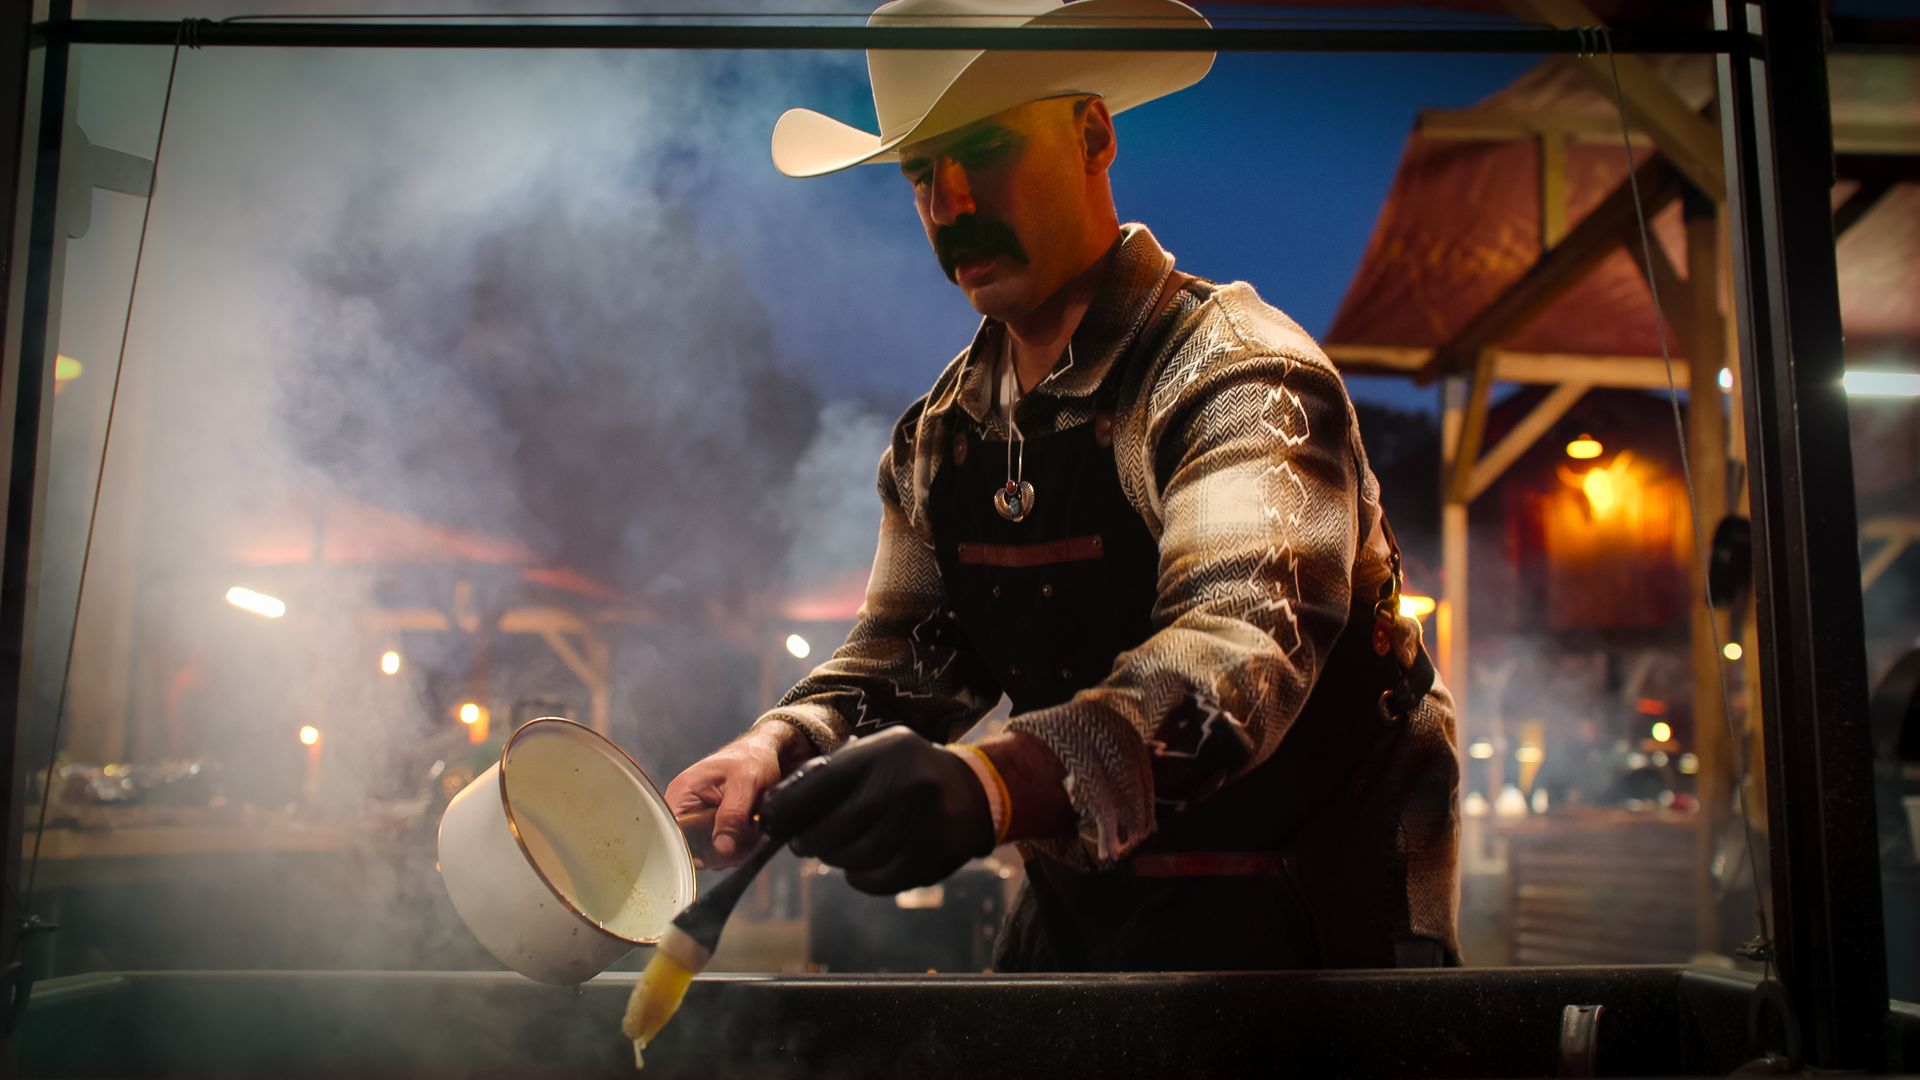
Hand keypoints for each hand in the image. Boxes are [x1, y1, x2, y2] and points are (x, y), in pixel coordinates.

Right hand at [664, 722, 808, 867]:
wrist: (763, 753)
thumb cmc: (751, 759)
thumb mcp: (745, 785)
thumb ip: (733, 815)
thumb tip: (722, 847)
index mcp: (683, 792)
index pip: (673, 832)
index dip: (693, 848)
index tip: (721, 851)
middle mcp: (685, 806)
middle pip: (692, 847)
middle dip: (722, 850)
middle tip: (749, 836)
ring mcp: (698, 818)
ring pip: (709, 851)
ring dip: (734, 849)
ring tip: (754, 831)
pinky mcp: (711, 825)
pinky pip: (720, 846)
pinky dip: (738, 846)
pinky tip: (752, 834)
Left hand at [758, 726, 993, 894]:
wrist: (975, 793)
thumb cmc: (907, 773)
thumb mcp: (875, 756)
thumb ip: (830, 776)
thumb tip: (775, 811)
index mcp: (886, 751)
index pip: (822, 783)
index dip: (788, 808)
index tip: (770, 821)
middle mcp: (907, 783)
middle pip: (836, 828)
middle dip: (810, 841)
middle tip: (802, 844)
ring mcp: (925, 822)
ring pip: (855, 858)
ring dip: (836, 859)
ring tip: (836, 851)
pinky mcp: (934, 857)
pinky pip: (878, 880)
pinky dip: (860, 877)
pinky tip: (862, 866)